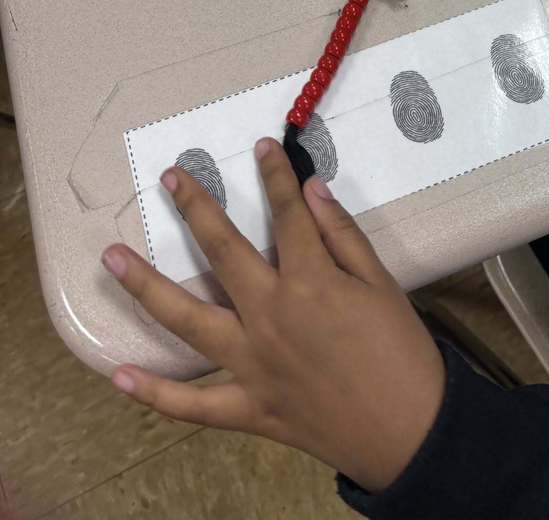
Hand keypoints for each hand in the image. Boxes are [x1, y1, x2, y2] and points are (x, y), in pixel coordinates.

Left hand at [101, 139, 444, 492]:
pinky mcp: (247, 408)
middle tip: (170, 177)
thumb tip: (311, 190)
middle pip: (222, 252)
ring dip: (145, 286)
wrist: (409, 430)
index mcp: (310, 282)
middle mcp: (269, 317)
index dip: (274, 175)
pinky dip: (154, 393)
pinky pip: (192, 404)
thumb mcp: (382, 283)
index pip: (286, 214)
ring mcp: (251, 365)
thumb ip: (342, 235)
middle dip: (196, 208)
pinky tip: (118, 376)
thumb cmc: (401, 350)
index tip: (261, 147)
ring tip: (110, 257)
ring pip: (186, 321)